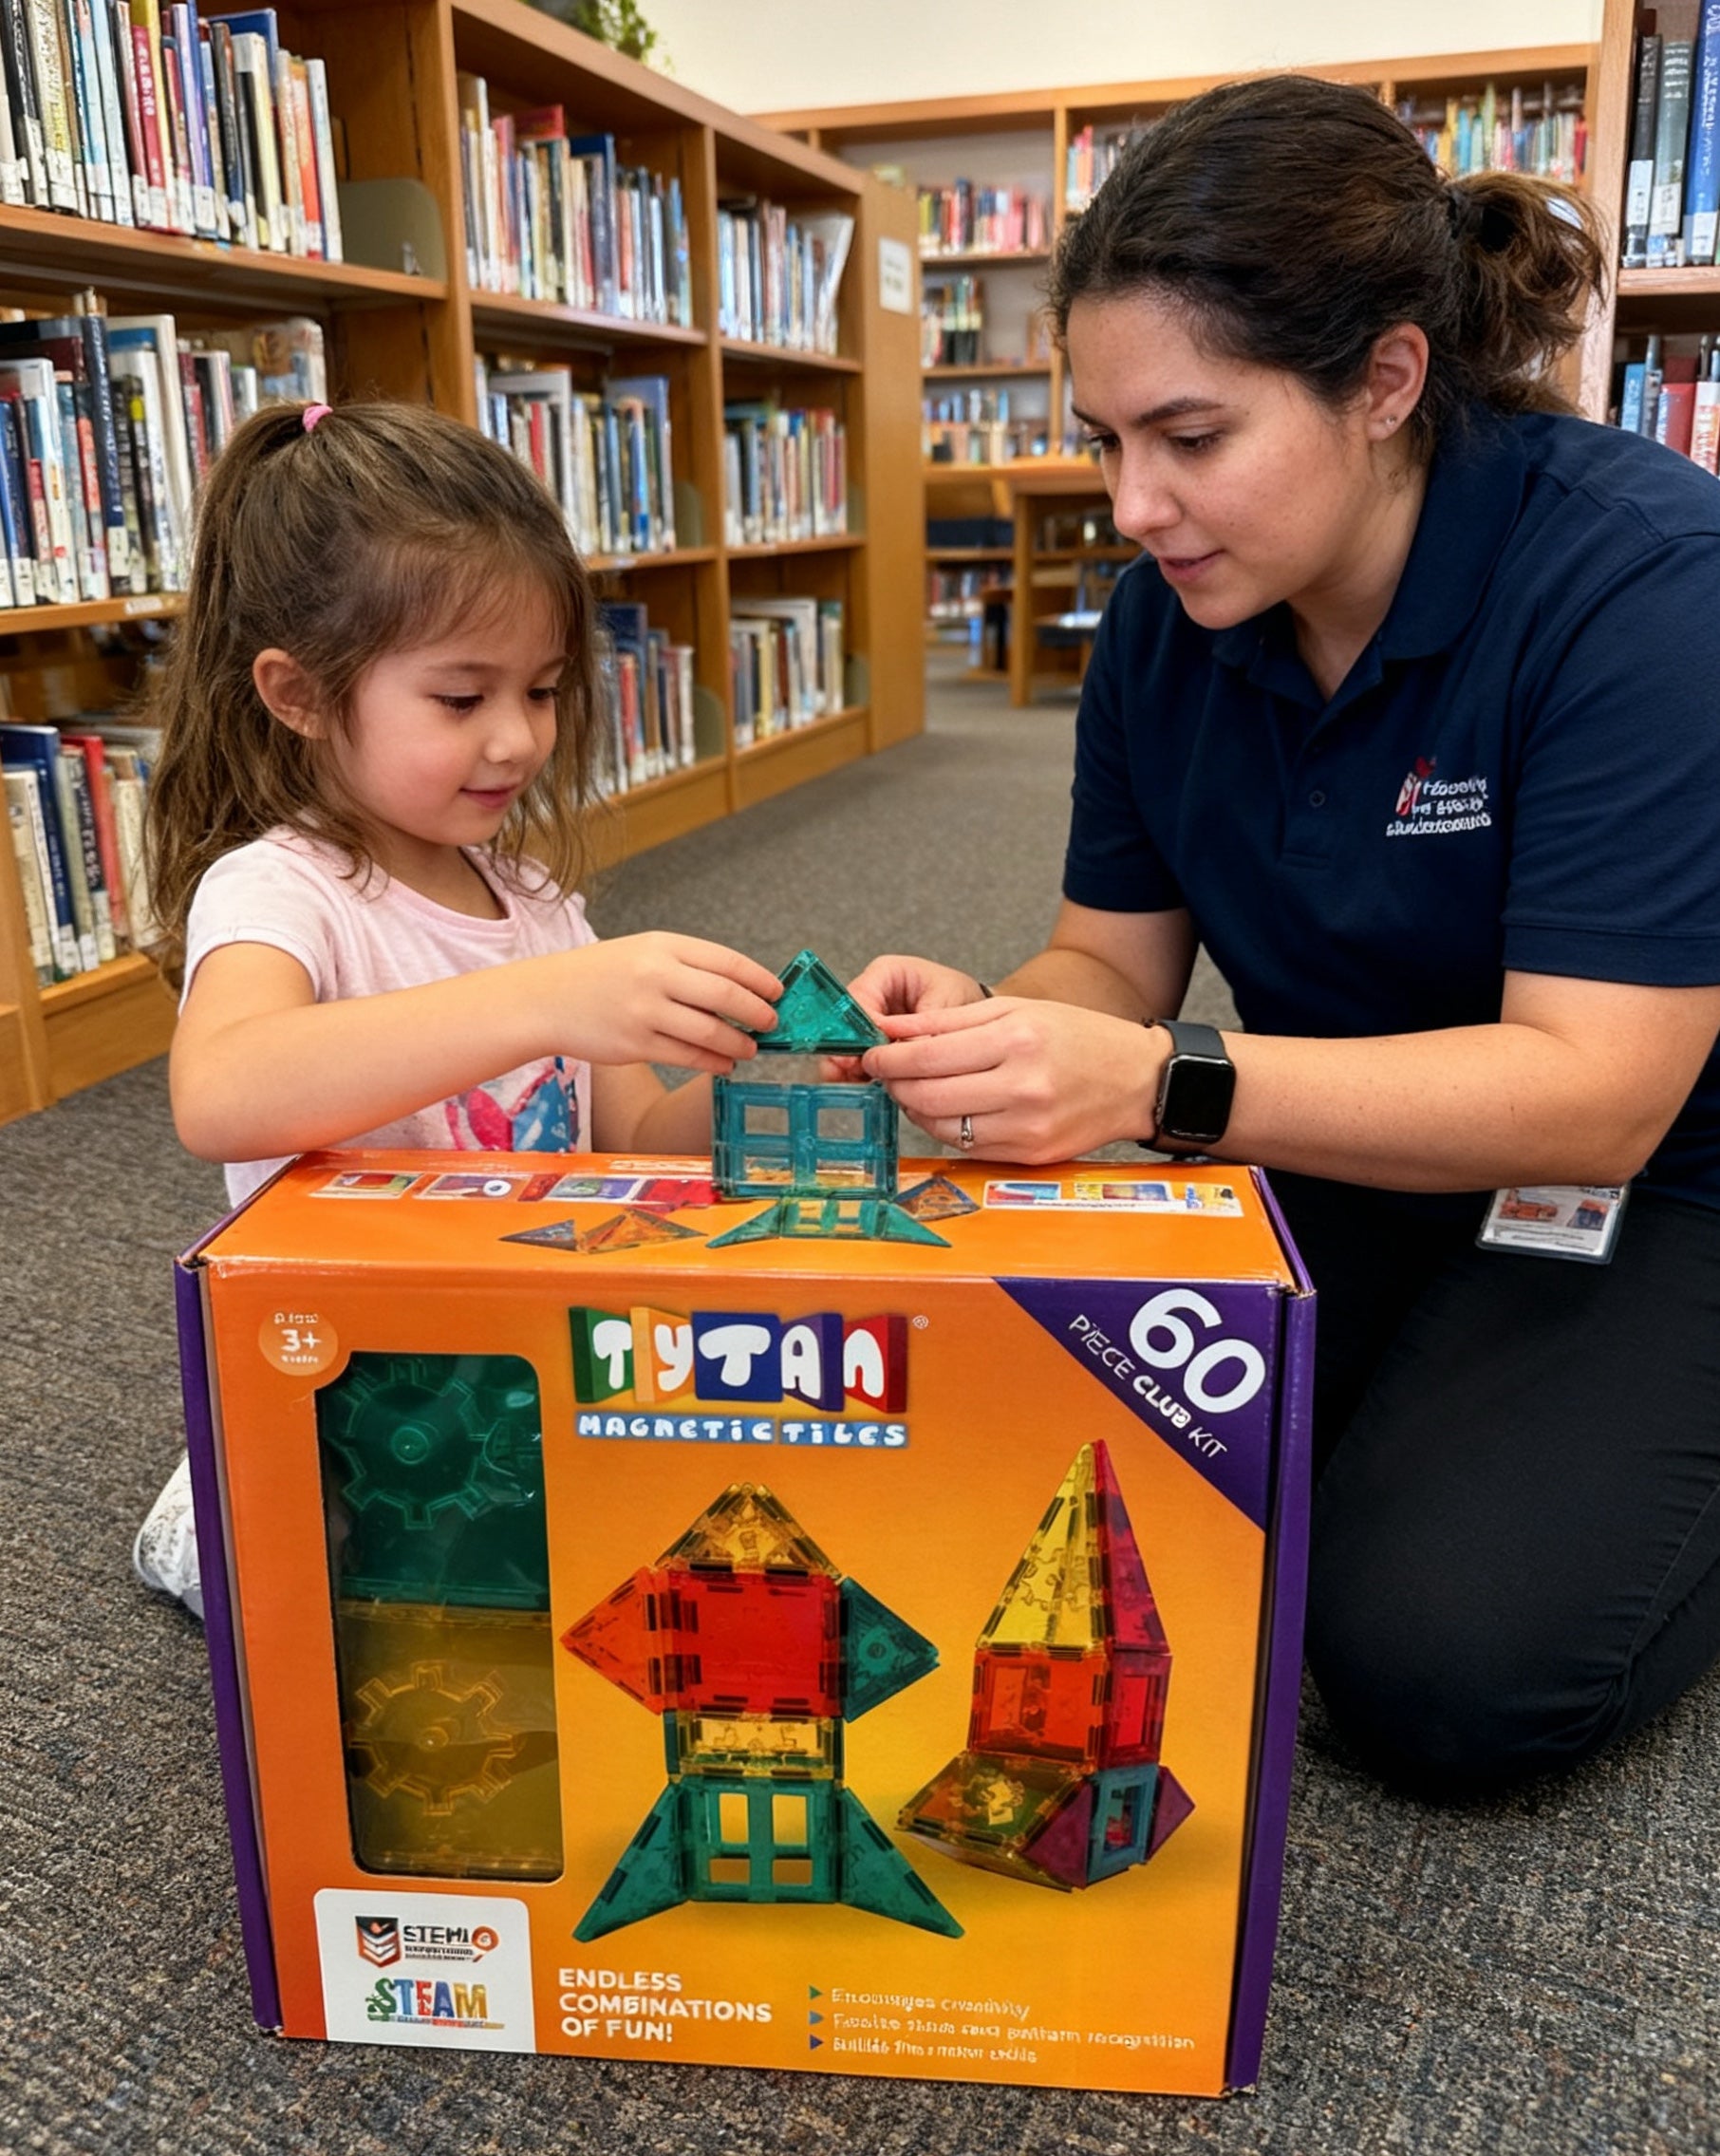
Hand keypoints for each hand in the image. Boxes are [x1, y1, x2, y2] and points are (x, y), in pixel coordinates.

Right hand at [542, 934, 780, 1071]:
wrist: (545, 998)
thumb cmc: (598, 975)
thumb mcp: (642, 953)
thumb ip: (686, 967)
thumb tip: (739, 992)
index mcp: (662, 945)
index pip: (726, 961)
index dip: (759, 979)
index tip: (777, 993)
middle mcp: (655, 975)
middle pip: (725, 996)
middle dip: (757, 1013)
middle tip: (771, 1023)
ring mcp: (645, 1011)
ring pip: (710, 1032)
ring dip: (739, 1044)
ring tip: (749, 1049)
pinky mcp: (635, 1044)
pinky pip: (688, 1057)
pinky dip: (714, 1063)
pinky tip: (724, 1065)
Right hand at [829, 953, 990, 1079]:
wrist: (980, 1019)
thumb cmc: (964, 1000)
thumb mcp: (947, 1010)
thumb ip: (921, 1033)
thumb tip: (900, 1056)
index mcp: (887, 973)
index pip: (858, 998)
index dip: (853, 1028)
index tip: (855, 1053)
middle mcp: (874, 994)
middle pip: (846, 1022)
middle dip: (846, 1049)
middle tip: (847, 1072)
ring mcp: (873, 1020)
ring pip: (849, 1043)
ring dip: (850, 1065)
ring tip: (855, 1082)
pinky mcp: (877, 1044)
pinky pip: (861, 1059)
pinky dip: (861, 1074)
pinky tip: (864, 1085)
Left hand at [862, 997, 1165, 1162]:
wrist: (1137, 1080)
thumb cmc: (1078, 1038)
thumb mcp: (1017, 1010)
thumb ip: (948, 1021)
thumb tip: (890, 1029)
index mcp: (1017, 1040)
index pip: (928, 1056)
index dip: (888, 1059)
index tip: (872, 1055)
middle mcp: (1022, 1086)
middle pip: (928, 1096)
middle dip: (896, 1086)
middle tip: (889, 1073)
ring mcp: (1027, 1127)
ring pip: (942, 1127)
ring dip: (917, 1109)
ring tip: (921, 1089)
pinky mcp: (1030, 1155)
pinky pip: (967, 1146)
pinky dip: (947, 1128)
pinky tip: (952, 1109)